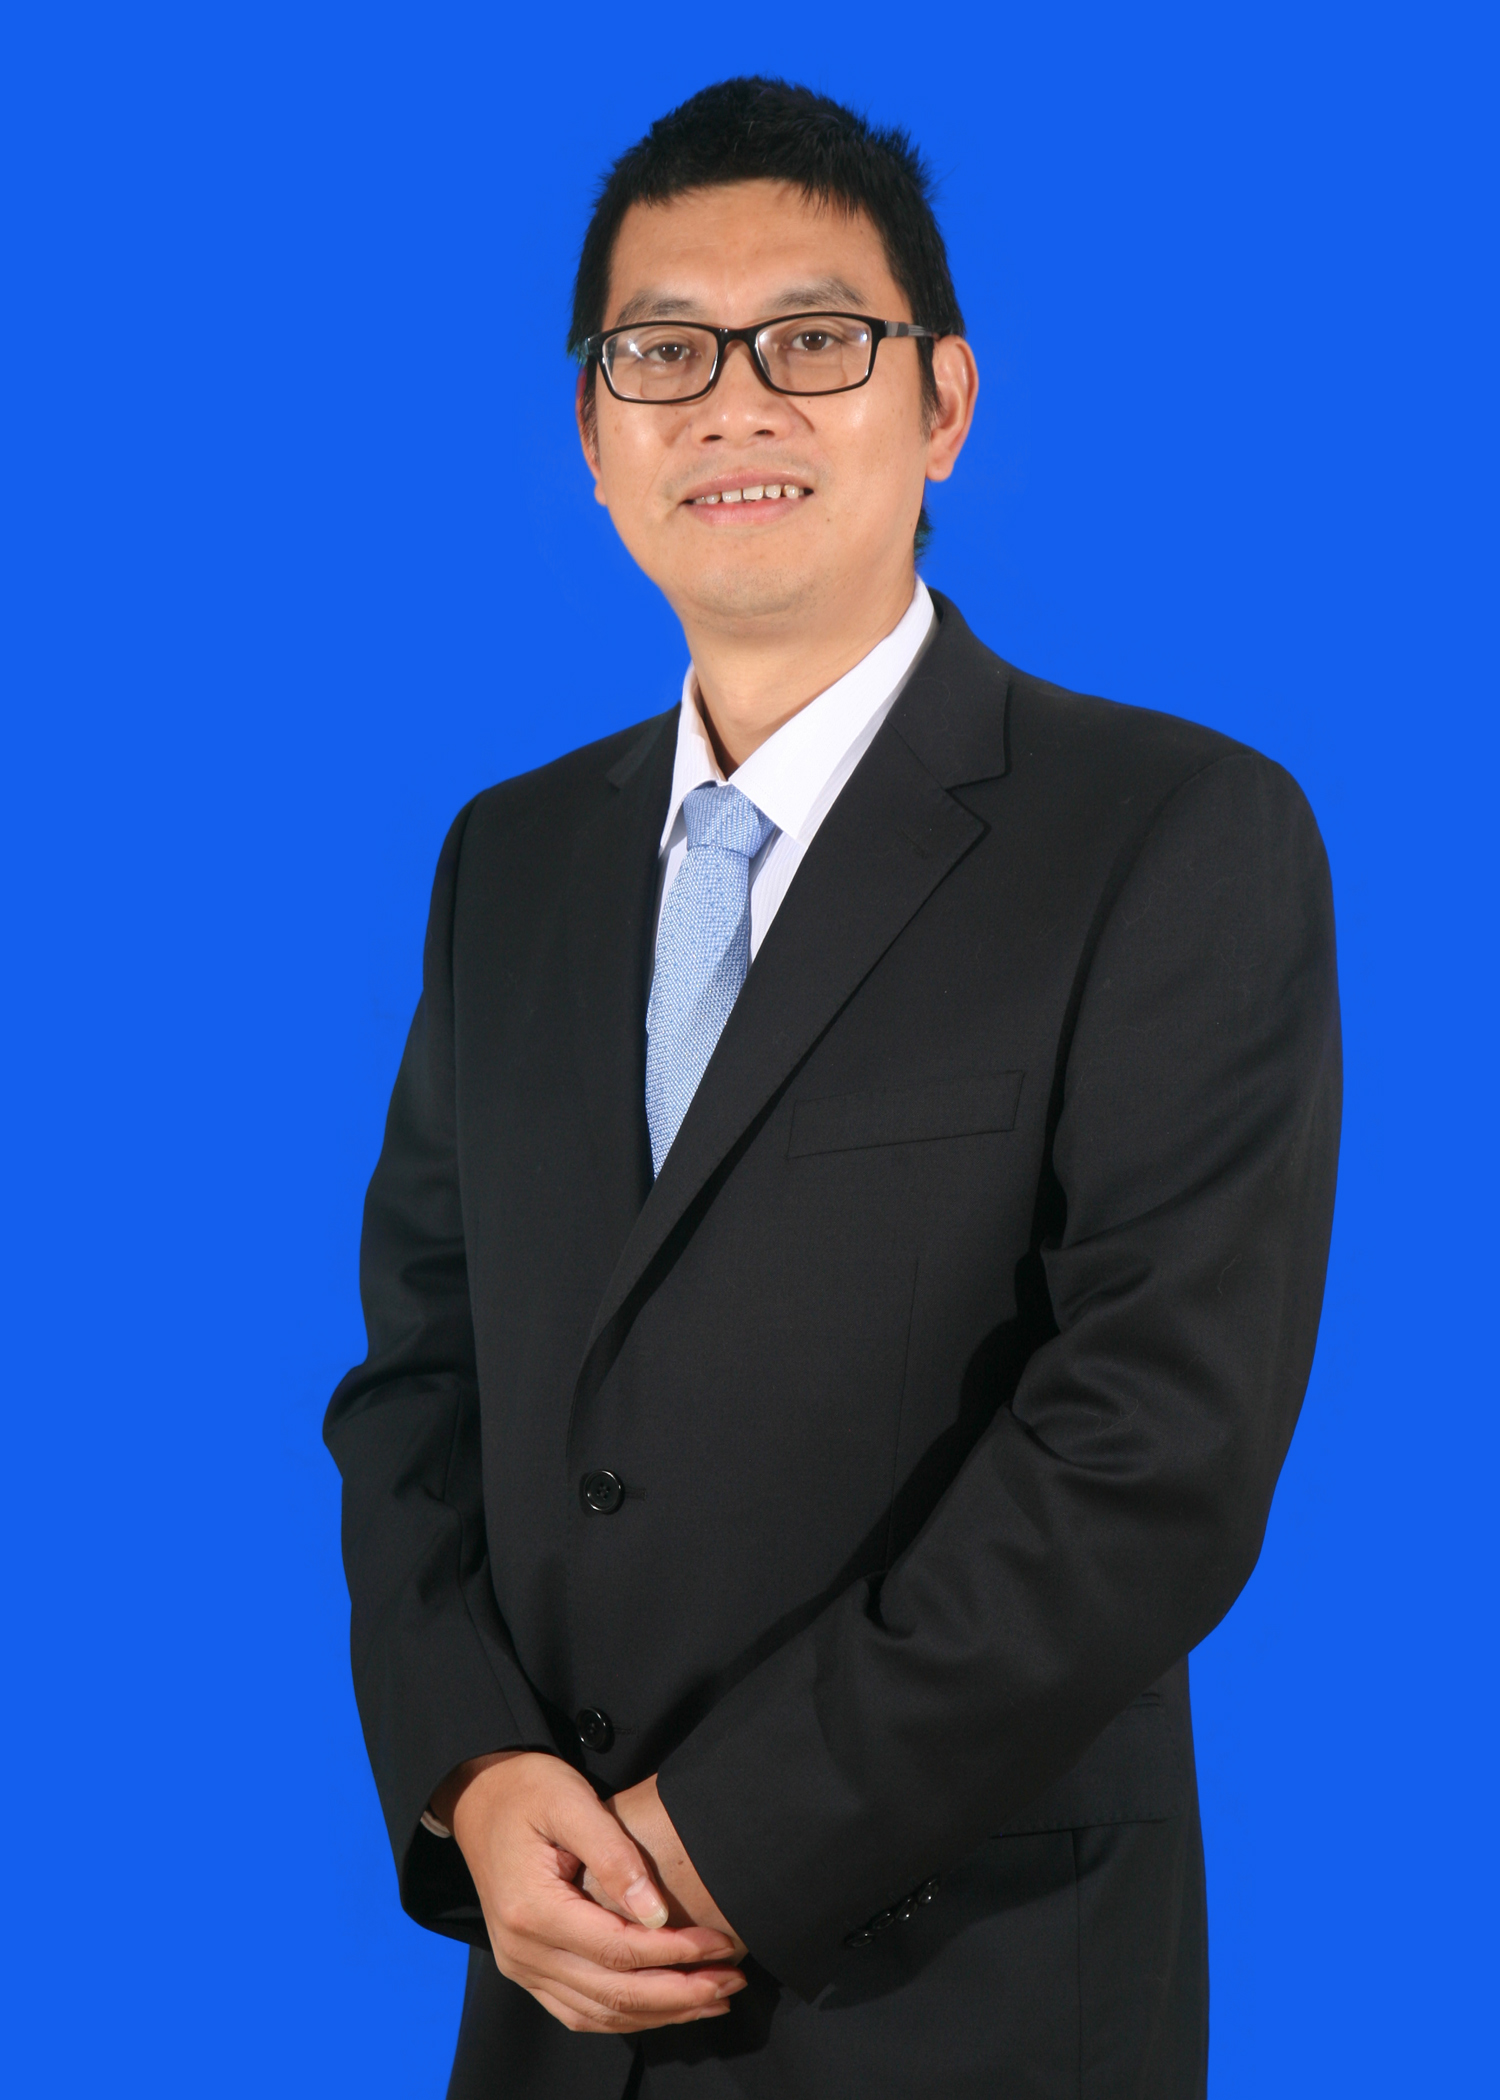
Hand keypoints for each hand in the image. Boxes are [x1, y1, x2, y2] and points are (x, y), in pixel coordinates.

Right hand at [437, 1752, 747, 2033]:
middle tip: (731, 1983)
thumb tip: (656, 1911)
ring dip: (660, 2014)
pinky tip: (664, 2007)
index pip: (618, 1951)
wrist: (479, 1798)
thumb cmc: (528, 1789)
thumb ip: (613, 1855)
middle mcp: (523, 1952)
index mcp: (533, 1910)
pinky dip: (626, 2016)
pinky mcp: (528, 1969)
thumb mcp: (571, 1800)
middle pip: (612, 1994)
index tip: (720, 1944)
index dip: (675, 1953)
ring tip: (712, 1998)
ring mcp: (522, 1967)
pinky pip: (580, 2011)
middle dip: (679, 1994)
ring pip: (598, 2013)